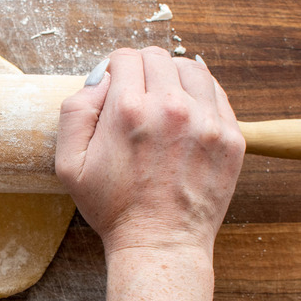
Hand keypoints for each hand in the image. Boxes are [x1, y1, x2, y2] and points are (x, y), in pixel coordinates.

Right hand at [55, 47, 244, 254]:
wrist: (160, 243)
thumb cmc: (112, 208)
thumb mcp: (69, 164)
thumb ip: (75, 111)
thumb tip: (100, 78)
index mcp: (128, 110)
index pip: (125, 57)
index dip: (114, 68)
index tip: (114, 87)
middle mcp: (170, 107)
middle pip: (157, 57)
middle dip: (142, 70)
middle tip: (136, 96)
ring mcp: (206, 121)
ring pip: (191, 68)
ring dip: (173, 76)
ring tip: (163, 100)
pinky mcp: (230, 137)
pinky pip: (217, 93)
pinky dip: (200, 94)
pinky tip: (186, 112)